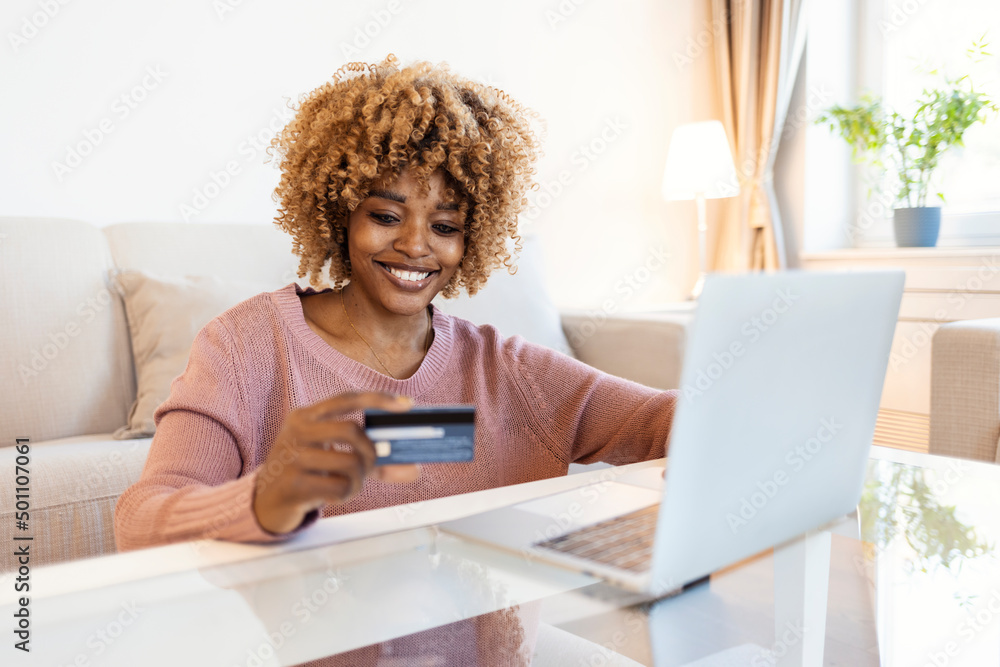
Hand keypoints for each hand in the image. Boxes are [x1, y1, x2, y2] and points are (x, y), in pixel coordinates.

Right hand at [252, 392, 419, 534]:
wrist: (263, 501)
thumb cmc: (305, 474)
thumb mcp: (334, 460)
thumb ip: (372, 462)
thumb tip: (413, 470)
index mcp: (306, 416)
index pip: (347, 398)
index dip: (379, 399)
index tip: (407, 405)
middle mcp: (297, 430)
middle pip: (352, 431)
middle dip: (371, 453)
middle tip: (371, 467)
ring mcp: (292, 456)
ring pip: (350, 463)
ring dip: (359, 481)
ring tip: (349, 486)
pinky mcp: (293, 484)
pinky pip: (339, 487)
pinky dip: (347, 495)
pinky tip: (334, 496)